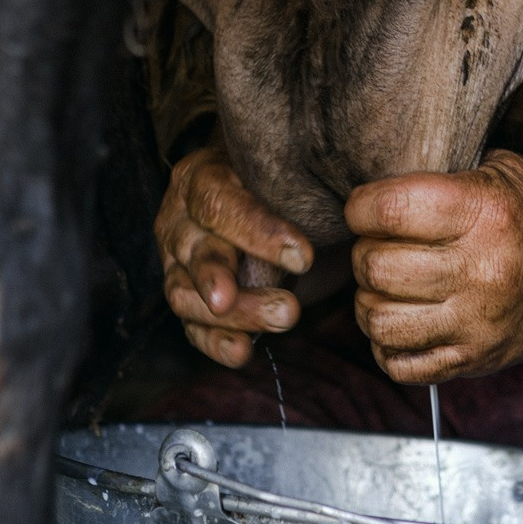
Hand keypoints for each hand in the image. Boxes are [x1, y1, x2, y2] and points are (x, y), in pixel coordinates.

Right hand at [156, 142, 314, 368]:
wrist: (267, 200)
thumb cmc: (278, 183)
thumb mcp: (283, 172)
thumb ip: (295, 185)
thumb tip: (345, 199)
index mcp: (198, 177)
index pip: (216, 205)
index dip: (258, 233)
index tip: (303, 258)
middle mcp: (178, 220)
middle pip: (198, 254)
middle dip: (239, 283)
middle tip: (285, 307)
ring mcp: (177, 263)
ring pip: (186, 296)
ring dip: (238, 315)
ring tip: (284, 320)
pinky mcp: (186, 298)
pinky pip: (192, 326)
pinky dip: (216, 342)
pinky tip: (242, 351)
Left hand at [346, 151, 522, 382]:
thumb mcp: (497, 168)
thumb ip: (434, 176)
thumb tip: (369, 194)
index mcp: (486, 213)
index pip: (389, 210)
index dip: (362, 207)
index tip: (366, 208)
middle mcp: (482, 271)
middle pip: (377, 267)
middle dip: (365, 253)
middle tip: (380, 245)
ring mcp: (479, 323)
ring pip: (379, 320)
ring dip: (370, 300)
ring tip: (387, 285)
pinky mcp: (476, 359)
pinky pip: (401, 365)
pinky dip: (388, 345)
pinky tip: (403, 320)